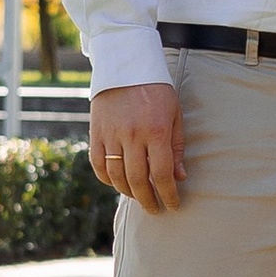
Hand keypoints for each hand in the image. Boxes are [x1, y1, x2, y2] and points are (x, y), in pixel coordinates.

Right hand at [89, 81, 186, 212]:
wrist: (126, 66)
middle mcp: (132, 135)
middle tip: (154, 209)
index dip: (168, 194)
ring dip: (128, 192)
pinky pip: (98, 164)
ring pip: (117, 175)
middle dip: (148, 200)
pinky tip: (117, 183)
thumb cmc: (157, 90)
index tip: (173, 205)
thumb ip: (176, 147)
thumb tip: (179, 178)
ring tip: (138, 197)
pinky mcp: (96, 133)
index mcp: (156, 131)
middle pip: (138, 179)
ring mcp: (111, 134)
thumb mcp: (175, 114)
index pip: (162, 174)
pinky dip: (107, 179)